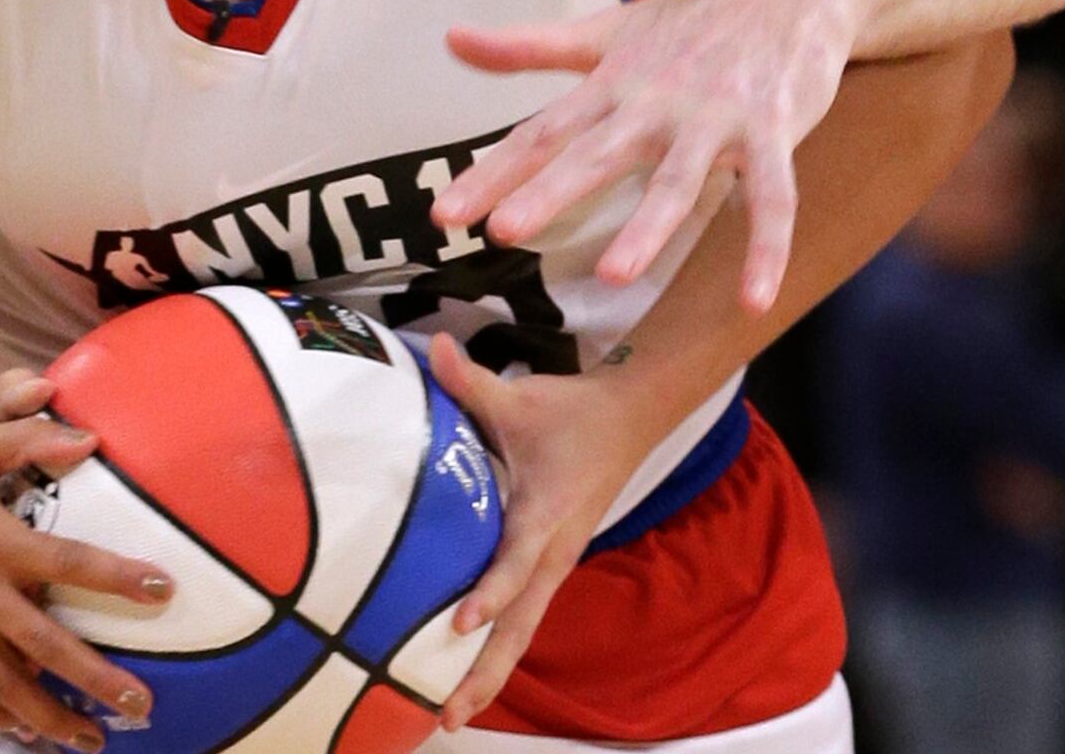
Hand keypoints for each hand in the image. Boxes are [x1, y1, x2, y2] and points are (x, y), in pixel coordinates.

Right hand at [0, 415, 172, 751]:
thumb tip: (89, 439)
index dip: (120, 579)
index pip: (72, 563)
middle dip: (98, 680)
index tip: (162, 590)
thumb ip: (31, 441)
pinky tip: (18, 730)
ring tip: (86, 739)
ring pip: (6, 685)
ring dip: (49, 716)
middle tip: (141, 706)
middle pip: (49, 647)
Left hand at [423, 334, 673, 730]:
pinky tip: (465, 674)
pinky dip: (497, 650)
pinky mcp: (550, 565)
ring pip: (522, 629)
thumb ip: (470, 382)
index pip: (516, 561)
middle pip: (520, 624)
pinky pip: (523, 616)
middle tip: (446, 715)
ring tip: (448, 715)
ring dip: (489, 672)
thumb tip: (435, 349)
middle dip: (485, 672)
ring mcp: (554, 564)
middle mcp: (552, 551)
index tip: (460, 622)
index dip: (490, 592)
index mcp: (546, 514)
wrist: (629, 420)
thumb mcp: (521, 397)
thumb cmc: (572, 412)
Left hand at [433, 0, 856, 311]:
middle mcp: (657, 101)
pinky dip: (767, 248)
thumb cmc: (694, 16)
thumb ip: (529, 46)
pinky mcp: (774, 131)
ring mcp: (717, 117)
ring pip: (680, 179)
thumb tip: (451, 39)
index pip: (542, 132)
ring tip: (614, 273)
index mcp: (612, 82)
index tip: (444, 216)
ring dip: (649, 225)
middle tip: (502, 232)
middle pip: (597, 152)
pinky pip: (772, 197)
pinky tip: (753, 300)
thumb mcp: (607, 29)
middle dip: (549, 192)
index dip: (492, 172)